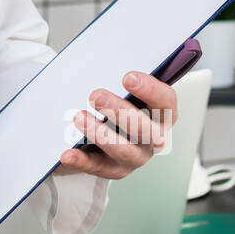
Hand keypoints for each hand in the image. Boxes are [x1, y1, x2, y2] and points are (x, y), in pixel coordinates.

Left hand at [54, 70, 177, 180]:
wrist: (105, 137)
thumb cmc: (118, 108)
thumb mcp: (126, 93)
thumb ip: (121, 83)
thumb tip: (102, 63)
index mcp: (163, 115)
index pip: (166, 102)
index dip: (150, 90)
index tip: (127, 77)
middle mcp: (155, 139)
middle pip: (145, 128)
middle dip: (120, 111)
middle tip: (96, 95)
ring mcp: (135, 157)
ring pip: (123, 149)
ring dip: (100, 133)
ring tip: (79, 117)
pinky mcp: (114, 170)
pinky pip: (97, 167)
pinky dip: (81, 160)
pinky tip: (67, 153)